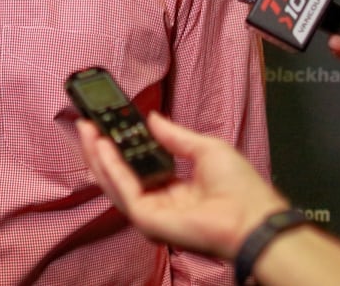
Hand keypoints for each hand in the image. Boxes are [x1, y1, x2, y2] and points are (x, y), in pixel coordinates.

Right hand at [76, 113, 287, 259]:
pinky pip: (123, 191)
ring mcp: (151, 214)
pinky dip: (110, 168)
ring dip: (98, 156)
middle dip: (101, 150)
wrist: (252, 216)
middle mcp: (158, 203)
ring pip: (114, 184)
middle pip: (119, 176)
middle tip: (88, 125)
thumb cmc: (240, 187)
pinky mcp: (148, 220)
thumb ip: (175, 136)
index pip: (137, 168)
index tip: (107, 125)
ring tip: (88, 131)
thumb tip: (153, 119)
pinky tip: (102, 147)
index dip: (120, 147)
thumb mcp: (205, 148)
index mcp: (173, 189)